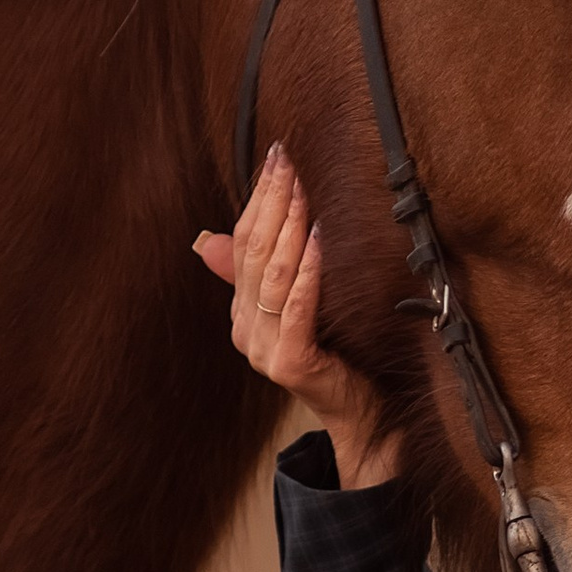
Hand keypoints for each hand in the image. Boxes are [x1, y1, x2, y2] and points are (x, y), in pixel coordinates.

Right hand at [193, 146, 398, 484]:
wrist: (363, 413)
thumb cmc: (340, 353)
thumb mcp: (302, 304)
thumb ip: (268, 270)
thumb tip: (209, 238)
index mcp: (243, 311)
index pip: (242, 243)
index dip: (258, 199)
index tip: (276, 158)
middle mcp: (245, 328)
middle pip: (254, 253)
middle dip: (271, 202)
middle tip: (287, 161)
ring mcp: (263, 348)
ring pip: (272, 276)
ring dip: (288, 227)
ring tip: (302, 190)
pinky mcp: (289, 363)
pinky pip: (296, 309)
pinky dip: (307, 271)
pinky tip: (317, 238)